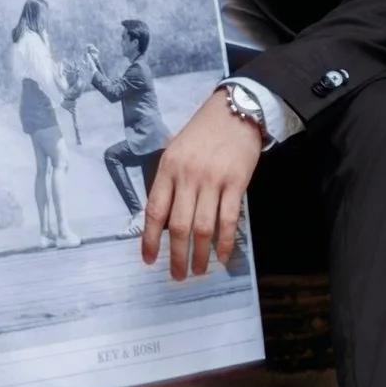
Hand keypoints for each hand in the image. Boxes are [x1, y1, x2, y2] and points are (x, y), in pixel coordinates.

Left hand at [142, 89, 263, 279]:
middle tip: (177, 275)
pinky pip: (228, 220)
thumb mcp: (176, 151)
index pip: (155, 211)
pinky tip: (222, 256)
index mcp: (168, 168)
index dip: (150, 240)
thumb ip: (169, 182)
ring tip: (198, 271)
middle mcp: (188, 175)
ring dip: (200, 255)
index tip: (149, 260)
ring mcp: (213, 180)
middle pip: (180, 226)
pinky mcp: (236, 182)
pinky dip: (225, 242)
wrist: (235, 111)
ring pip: (203, 227)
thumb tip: (164, 221)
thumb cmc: (202, 133)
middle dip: (177, 256)